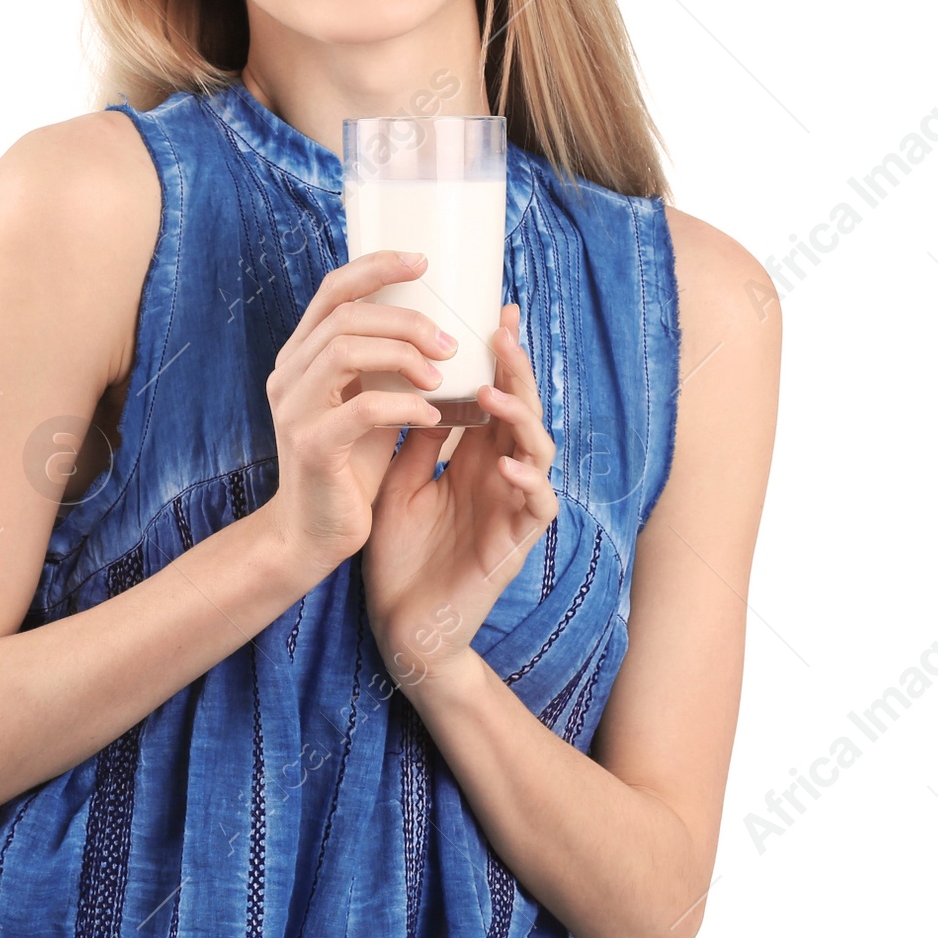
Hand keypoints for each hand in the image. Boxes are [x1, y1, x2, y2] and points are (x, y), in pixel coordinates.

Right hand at [264, 250, 455, 578]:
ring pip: (346, 350)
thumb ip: (385, 364)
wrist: (311, 534)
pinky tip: (430, 412)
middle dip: (405, 319)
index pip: (333, 290)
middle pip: (345, 315)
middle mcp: (289, 374)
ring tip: (441, 376)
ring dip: (404, 355)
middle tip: (448, 341)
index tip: (423, 261)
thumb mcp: (367, 401)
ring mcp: (294, 408)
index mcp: (301, 356)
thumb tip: (443, 325)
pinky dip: (403, 404)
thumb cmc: (347, 464)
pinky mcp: (312, 446)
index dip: (377, 267)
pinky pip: (360, 408)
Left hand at [362, 303, 558, 693]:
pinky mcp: (514, 545)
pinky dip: (527, 484)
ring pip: (539, 450)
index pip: (495, 395)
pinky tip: (504, 466)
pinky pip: (537, 507)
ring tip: (493, 395)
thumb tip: (413, 380)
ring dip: (521, 419)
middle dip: (516, 370)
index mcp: (473, 458)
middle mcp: (499, 475)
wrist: (399, 626)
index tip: (493, 311)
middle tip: (500, 333)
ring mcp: (511, 508)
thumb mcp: (398, 482)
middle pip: (523, 411)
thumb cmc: (400, 556)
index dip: (500, 357)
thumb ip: (414, 438)